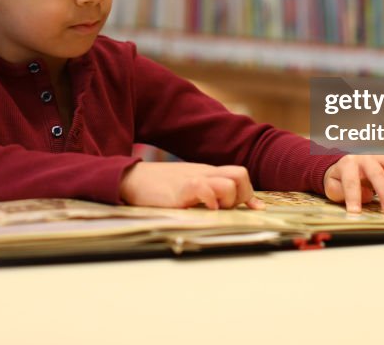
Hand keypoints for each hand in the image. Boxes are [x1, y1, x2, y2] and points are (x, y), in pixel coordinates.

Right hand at [119, 161, 265, 209]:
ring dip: (228, 200)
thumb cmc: (158, 187)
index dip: (249, 194)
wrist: (131, 178)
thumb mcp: (188, 186)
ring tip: (213, 210)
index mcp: (207, 173)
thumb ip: (208, 192)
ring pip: (229, 183)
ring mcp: (193, 179)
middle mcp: (204, 173)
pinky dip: (209, 201)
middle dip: (243, 196)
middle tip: (227, 209)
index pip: (240, 175)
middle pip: (241, 175)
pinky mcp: (180, 189)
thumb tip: (225, 208)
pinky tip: (201, 210)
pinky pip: (204, 189)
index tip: (252, 210)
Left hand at [323, 155, 383, 213]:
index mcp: (348, 164)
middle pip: (377, 173)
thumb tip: (364, 195)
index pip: (351, 181)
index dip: (353, 197)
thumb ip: (341, 192)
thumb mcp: (333, 187)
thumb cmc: (341, 179)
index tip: (356, 213)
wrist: (348, 164)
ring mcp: (381, 157)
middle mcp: (365, 158)